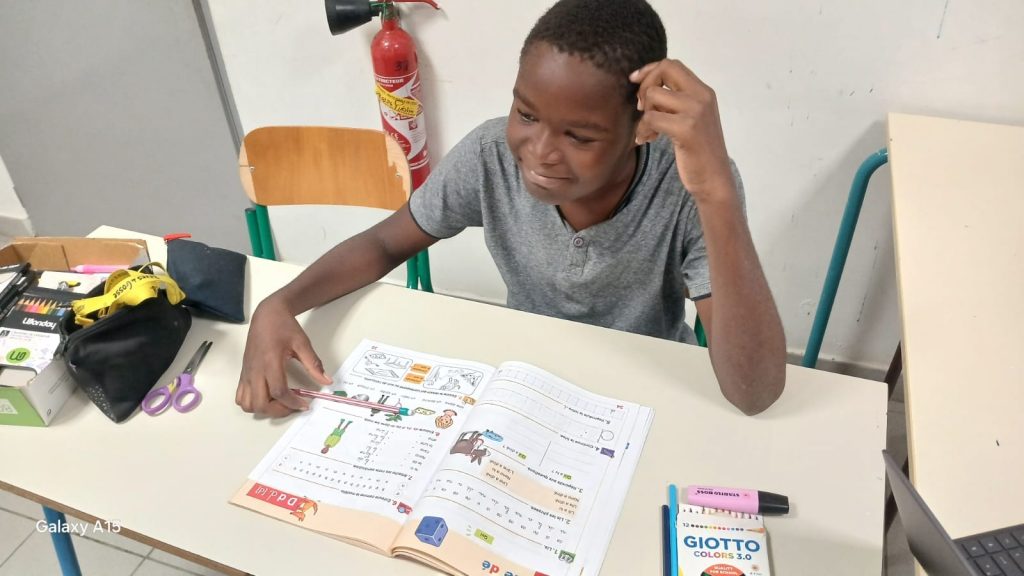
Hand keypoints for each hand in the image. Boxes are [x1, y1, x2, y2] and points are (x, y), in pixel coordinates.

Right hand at [236, 297, 330, 416]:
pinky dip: (252, 403)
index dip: (293, 403)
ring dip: (263, 409)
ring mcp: (247, 373)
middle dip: (278, 411)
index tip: (305, 404)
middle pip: (260, 404)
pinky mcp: (243, 373)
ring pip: (247, 404)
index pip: (279, 392)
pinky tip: (268, 396)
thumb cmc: (284, 327)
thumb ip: (314, 364)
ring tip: (280, 401)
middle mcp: (255, 370)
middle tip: (293, 404)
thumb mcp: (303, 343)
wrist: (267, 315)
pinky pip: (241, 397)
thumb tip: (326, 382)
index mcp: (270, 362)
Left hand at [630, 59, 735, 203]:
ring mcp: (695, 111)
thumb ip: (677, 101)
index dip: (650, 70)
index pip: (672, 64)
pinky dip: (642, 130)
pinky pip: (650, 118)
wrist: (714, 179)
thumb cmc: (699, 152)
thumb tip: (647, 86)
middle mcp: (702, 96)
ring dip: (644, 114)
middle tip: (642, 109)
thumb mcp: (693, 119)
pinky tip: (647, 140)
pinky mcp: (686, 129)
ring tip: (648, 131)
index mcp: (704, 92)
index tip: (635, 81)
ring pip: (653, 95)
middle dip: (645, 86)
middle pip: (664, 69)